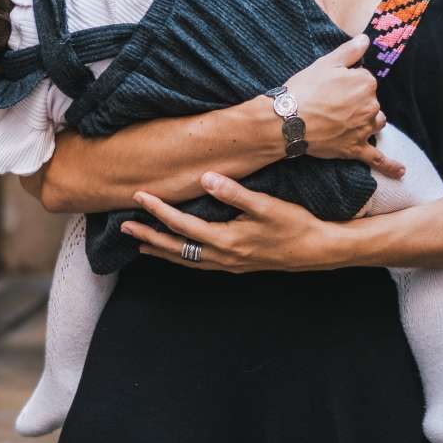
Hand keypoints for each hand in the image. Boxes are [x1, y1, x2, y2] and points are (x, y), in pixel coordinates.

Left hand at [122, 175, 334, 272]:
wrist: (318, 250)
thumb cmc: (294, 225)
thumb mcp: (266, 206)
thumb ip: (234, 193)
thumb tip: (206, 178)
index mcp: (226, 241)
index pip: (182, 225)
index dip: (159, 210)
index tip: (139, 197)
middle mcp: (223, 257)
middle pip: (176, 248)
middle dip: (149, 236)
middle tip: (124, 226)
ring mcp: (230, 263)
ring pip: (186, 259)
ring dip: (162, 250)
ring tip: (141, 244)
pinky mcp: (238, 264)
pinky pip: (199, 263)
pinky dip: (182, 257)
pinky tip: (180, 253)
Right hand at [286, 40, 402, 178]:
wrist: (288, 121)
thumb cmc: (305, 89)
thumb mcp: (326, 63)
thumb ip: (350, 50)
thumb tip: (366, 39)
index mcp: (366, 83)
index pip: (366, 80)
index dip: (348, 82)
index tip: (332, 86)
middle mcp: (371, 106)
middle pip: (371, 102)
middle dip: (357, 102)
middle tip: (332, 103)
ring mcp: (364, 129)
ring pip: (375, 123)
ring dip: (368, 122)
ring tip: (348, 122)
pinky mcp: (355, 149)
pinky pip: (377, 158)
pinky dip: (390, 166)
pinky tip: (401, 172)